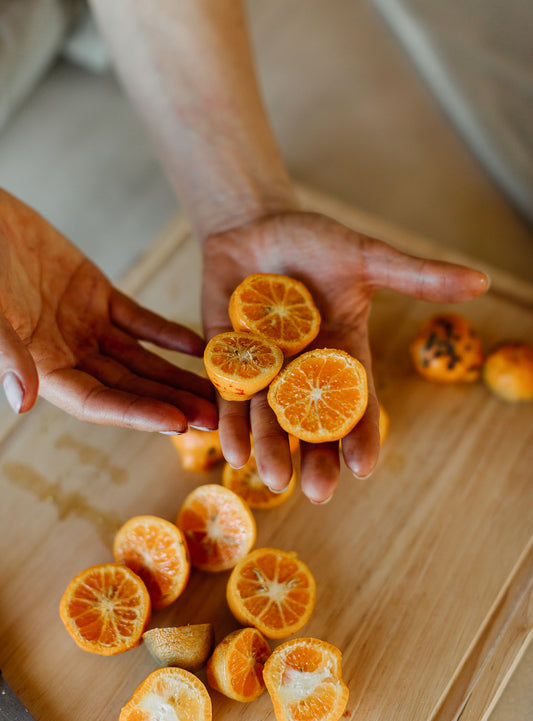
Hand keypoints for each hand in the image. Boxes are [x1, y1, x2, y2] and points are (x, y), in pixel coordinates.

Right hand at [0, 190, 216, 431]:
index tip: (179, 423)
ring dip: (177, 375)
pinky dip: (168, 333)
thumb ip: (7, 353)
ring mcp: (86, 326)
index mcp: (41, 367)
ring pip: (141, 359)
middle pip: (129, 388)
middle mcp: (68, 354)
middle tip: (216, 417)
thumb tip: (23, 401)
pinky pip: (141, 320)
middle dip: (171, 403)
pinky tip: (199, 345)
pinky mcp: (98, 296)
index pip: (97, 402)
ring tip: (219, 391)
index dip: (137, 414)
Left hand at [202, 210, 488, 501]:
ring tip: (273, 481)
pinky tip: (232, 450)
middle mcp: (303, 370)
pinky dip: (230, 422)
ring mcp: (263, 368)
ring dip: (270, 449)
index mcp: (342, 353)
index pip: (356, 402)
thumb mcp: (365, 257)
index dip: (360, 434)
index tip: (363, 466)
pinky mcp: (225, 359)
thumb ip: (416, 275)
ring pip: (268, 417)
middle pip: (312, 423)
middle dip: (316, 457)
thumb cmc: (313, 240)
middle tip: (320, 492)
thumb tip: (483, 281)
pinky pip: (228, 396)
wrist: (255, 225)